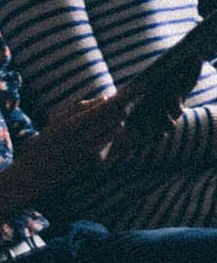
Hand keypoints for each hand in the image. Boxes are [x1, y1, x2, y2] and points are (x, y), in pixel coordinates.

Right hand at [12, 92, 128, 193]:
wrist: (33, 175)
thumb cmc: (43, 144)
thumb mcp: (57, 121)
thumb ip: (81, 107)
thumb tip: (106, 97)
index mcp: (73, 124)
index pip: (105, 108)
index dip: (122, 97)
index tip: (135, 87)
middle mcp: (84, 137)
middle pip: (116, 118)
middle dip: (123, 107)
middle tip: (129, 100)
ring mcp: (90, 149)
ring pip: (116, 129)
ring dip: (119, 121)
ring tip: (117, 114)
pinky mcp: (94, 160)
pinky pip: (111, 142)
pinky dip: (112, 134)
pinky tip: (106, 131)